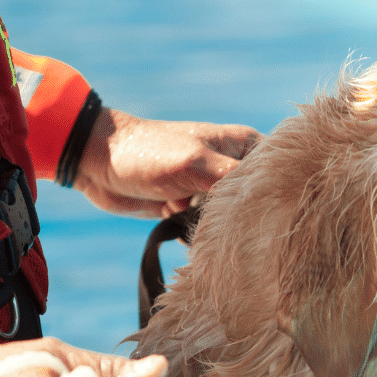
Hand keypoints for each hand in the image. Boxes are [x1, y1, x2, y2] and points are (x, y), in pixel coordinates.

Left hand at [74, 108, 260, 216]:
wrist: (97, 163)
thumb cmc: (148, 153)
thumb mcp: (195, 164)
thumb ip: (233, 181)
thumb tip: (268, 205)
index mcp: (243, 144)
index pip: (279, 172)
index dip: (278, 194)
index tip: (269, 216)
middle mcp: (232, 166)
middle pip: (256, 201)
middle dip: (241, 216)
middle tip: (216, 219)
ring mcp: (211, 188)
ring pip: (230, 219)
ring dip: (214, 226)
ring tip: (189, 214)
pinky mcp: (190, 207)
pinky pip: (206, 228)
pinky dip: (194, 231)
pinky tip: (176, 220)